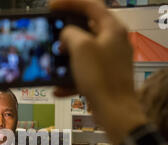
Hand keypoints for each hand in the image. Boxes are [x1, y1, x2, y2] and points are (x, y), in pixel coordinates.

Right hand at [50, 0, 146, 144]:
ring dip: (67, 57)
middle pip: (87, 28)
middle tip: (52, 35)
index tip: (51, 6)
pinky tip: (59, 88)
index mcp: (112, 28)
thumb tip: (67, 34)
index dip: (69, 3)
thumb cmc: (102, 78)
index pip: (90, 5)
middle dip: (66, 33)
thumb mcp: (81, 48)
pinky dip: (71, 78)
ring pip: (84, 52)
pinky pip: (85, 72)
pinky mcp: (106, 78)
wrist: (116, 112)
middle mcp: (114, 42)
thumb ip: (70, 33)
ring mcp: (111, 61)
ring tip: (54, 62)